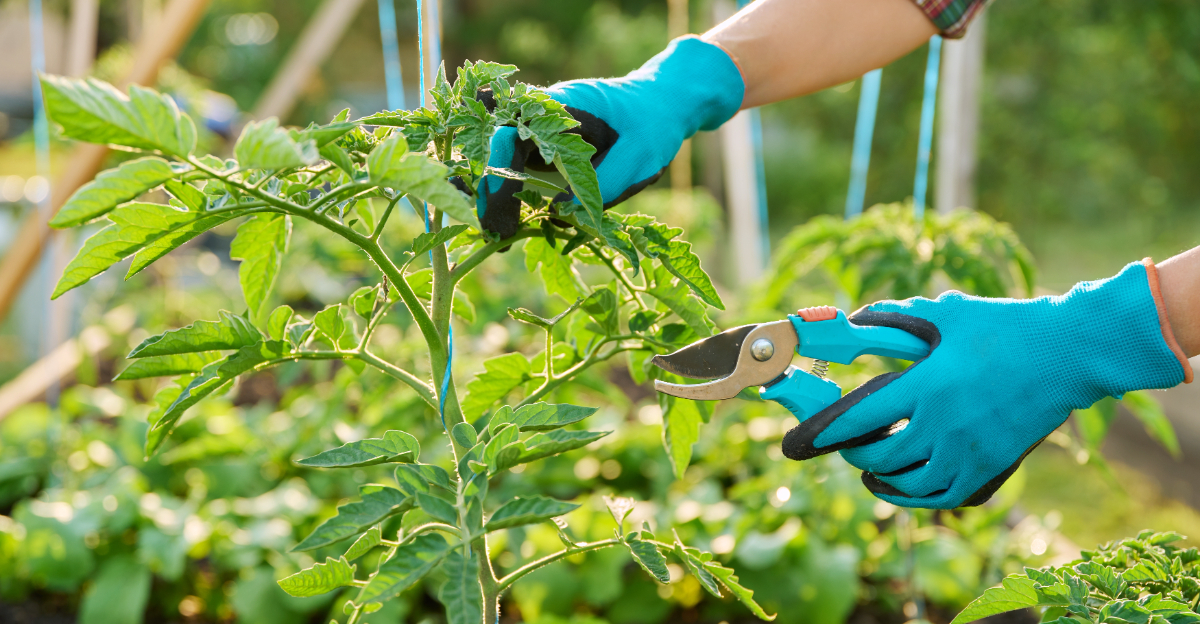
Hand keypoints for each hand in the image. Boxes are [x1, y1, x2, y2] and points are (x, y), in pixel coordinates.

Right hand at [476, 36, 743, 237]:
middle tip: (495, 234)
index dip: (500, 174)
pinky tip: (509, 225)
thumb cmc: (653, 124)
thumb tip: (559, 214)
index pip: (512, 135)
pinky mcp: (543, 146)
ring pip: (500, 160)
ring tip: (497, 236)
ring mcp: (539, 130)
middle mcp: (541, 113)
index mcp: (561, 105)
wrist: (661, 103)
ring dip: (494, 195)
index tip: (501, 211)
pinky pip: (515, 168)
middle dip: (489, 191)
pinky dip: (508, 195)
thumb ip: (604, 183)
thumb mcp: (639, 155)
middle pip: (495, 149)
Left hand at [781, 260, 1191, 508]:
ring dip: (878, 477)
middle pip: (879, 456)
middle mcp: (944, 425)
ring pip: (907, 483)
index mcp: (928, 386)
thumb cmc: (1005, 326)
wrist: (1068, 352)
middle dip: (850, 452)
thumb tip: (855, 318)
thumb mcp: (946, 313)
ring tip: (865, 466)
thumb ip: (895, 316)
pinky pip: (942, 496)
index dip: (823, 431)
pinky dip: (913, 497)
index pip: (860, 418)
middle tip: (838, 444)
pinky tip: (898, 486)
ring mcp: (969, 450)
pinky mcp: (991, 465)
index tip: (797, 440)